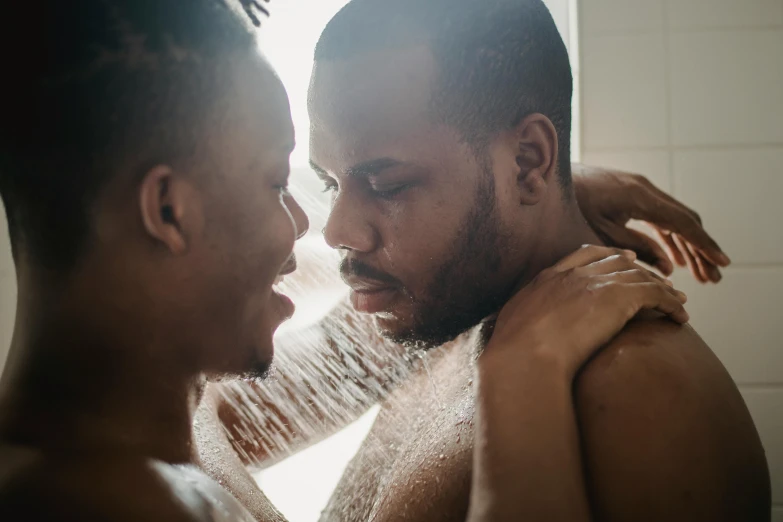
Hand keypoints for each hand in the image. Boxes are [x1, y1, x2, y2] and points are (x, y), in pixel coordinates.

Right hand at [486, 245, 687, 379]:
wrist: (525, 356)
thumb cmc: (512, 354)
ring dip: (660, 287)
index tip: (621, 259)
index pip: (583, 254)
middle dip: (638, 267)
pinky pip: (655, 293)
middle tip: (655, 277)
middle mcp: (573, 274)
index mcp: (548, 278)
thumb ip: (520, 323)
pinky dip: (671, 302)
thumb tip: (514, 338)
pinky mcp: (618, 297)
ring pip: (639, 276)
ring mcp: (596, 283)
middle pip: (615, 260)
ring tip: (676, 301)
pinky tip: (680, 317)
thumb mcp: (511, 329)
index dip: (606, 255)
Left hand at [572, 165, 729, 282]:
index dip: (704, 245)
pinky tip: (673, 258)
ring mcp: (640, 188)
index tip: (721, 263)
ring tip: (698, 273)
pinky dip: (669, 237)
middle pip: (685, 221)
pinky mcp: (631, 193)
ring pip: (674, 219)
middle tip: (713, 277)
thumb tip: (666, 268)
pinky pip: (659, 216)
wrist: (550, 175)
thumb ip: (635, 248)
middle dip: (700, 250)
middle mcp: (646, 188)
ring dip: (687, 246)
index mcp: (640, 197)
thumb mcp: (601, 231)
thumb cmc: (570, 204)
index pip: (682, 224)